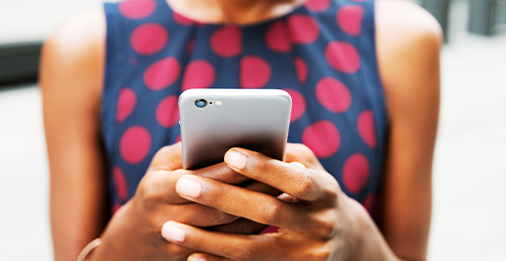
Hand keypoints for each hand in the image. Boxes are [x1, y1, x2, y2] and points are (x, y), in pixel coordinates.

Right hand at [90, 143, 277, 260]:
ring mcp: (180, 243)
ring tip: (286, 190)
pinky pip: (230, 244)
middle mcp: (166, 220)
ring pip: (228, 228)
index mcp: (157, 191)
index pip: (201, 179)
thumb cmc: (156, 186)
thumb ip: (188, 151)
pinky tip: (273, 210)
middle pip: (219, 207)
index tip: (260, 155)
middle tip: (284, 173)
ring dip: (259, 209)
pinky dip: (253, 227)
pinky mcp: (193, 257)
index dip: (231, 169)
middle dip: (253, 189)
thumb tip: (223, 136)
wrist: (138, 236)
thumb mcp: (162, 165)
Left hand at [161, 144, 374, 260]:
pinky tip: (192, 257)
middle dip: (223, 198)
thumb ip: (283, 155)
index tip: (228, 153)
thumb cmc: (315, 193)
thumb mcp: (311, 169)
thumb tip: (240, 139)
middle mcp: (321, 226)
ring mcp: (308, 256)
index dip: (263, 167)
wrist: (343, 240)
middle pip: (268, 212)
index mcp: (327, 192)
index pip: (295, 179)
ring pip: (252, 249)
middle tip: (183, 185)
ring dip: (208, 240)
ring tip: (172, 229)